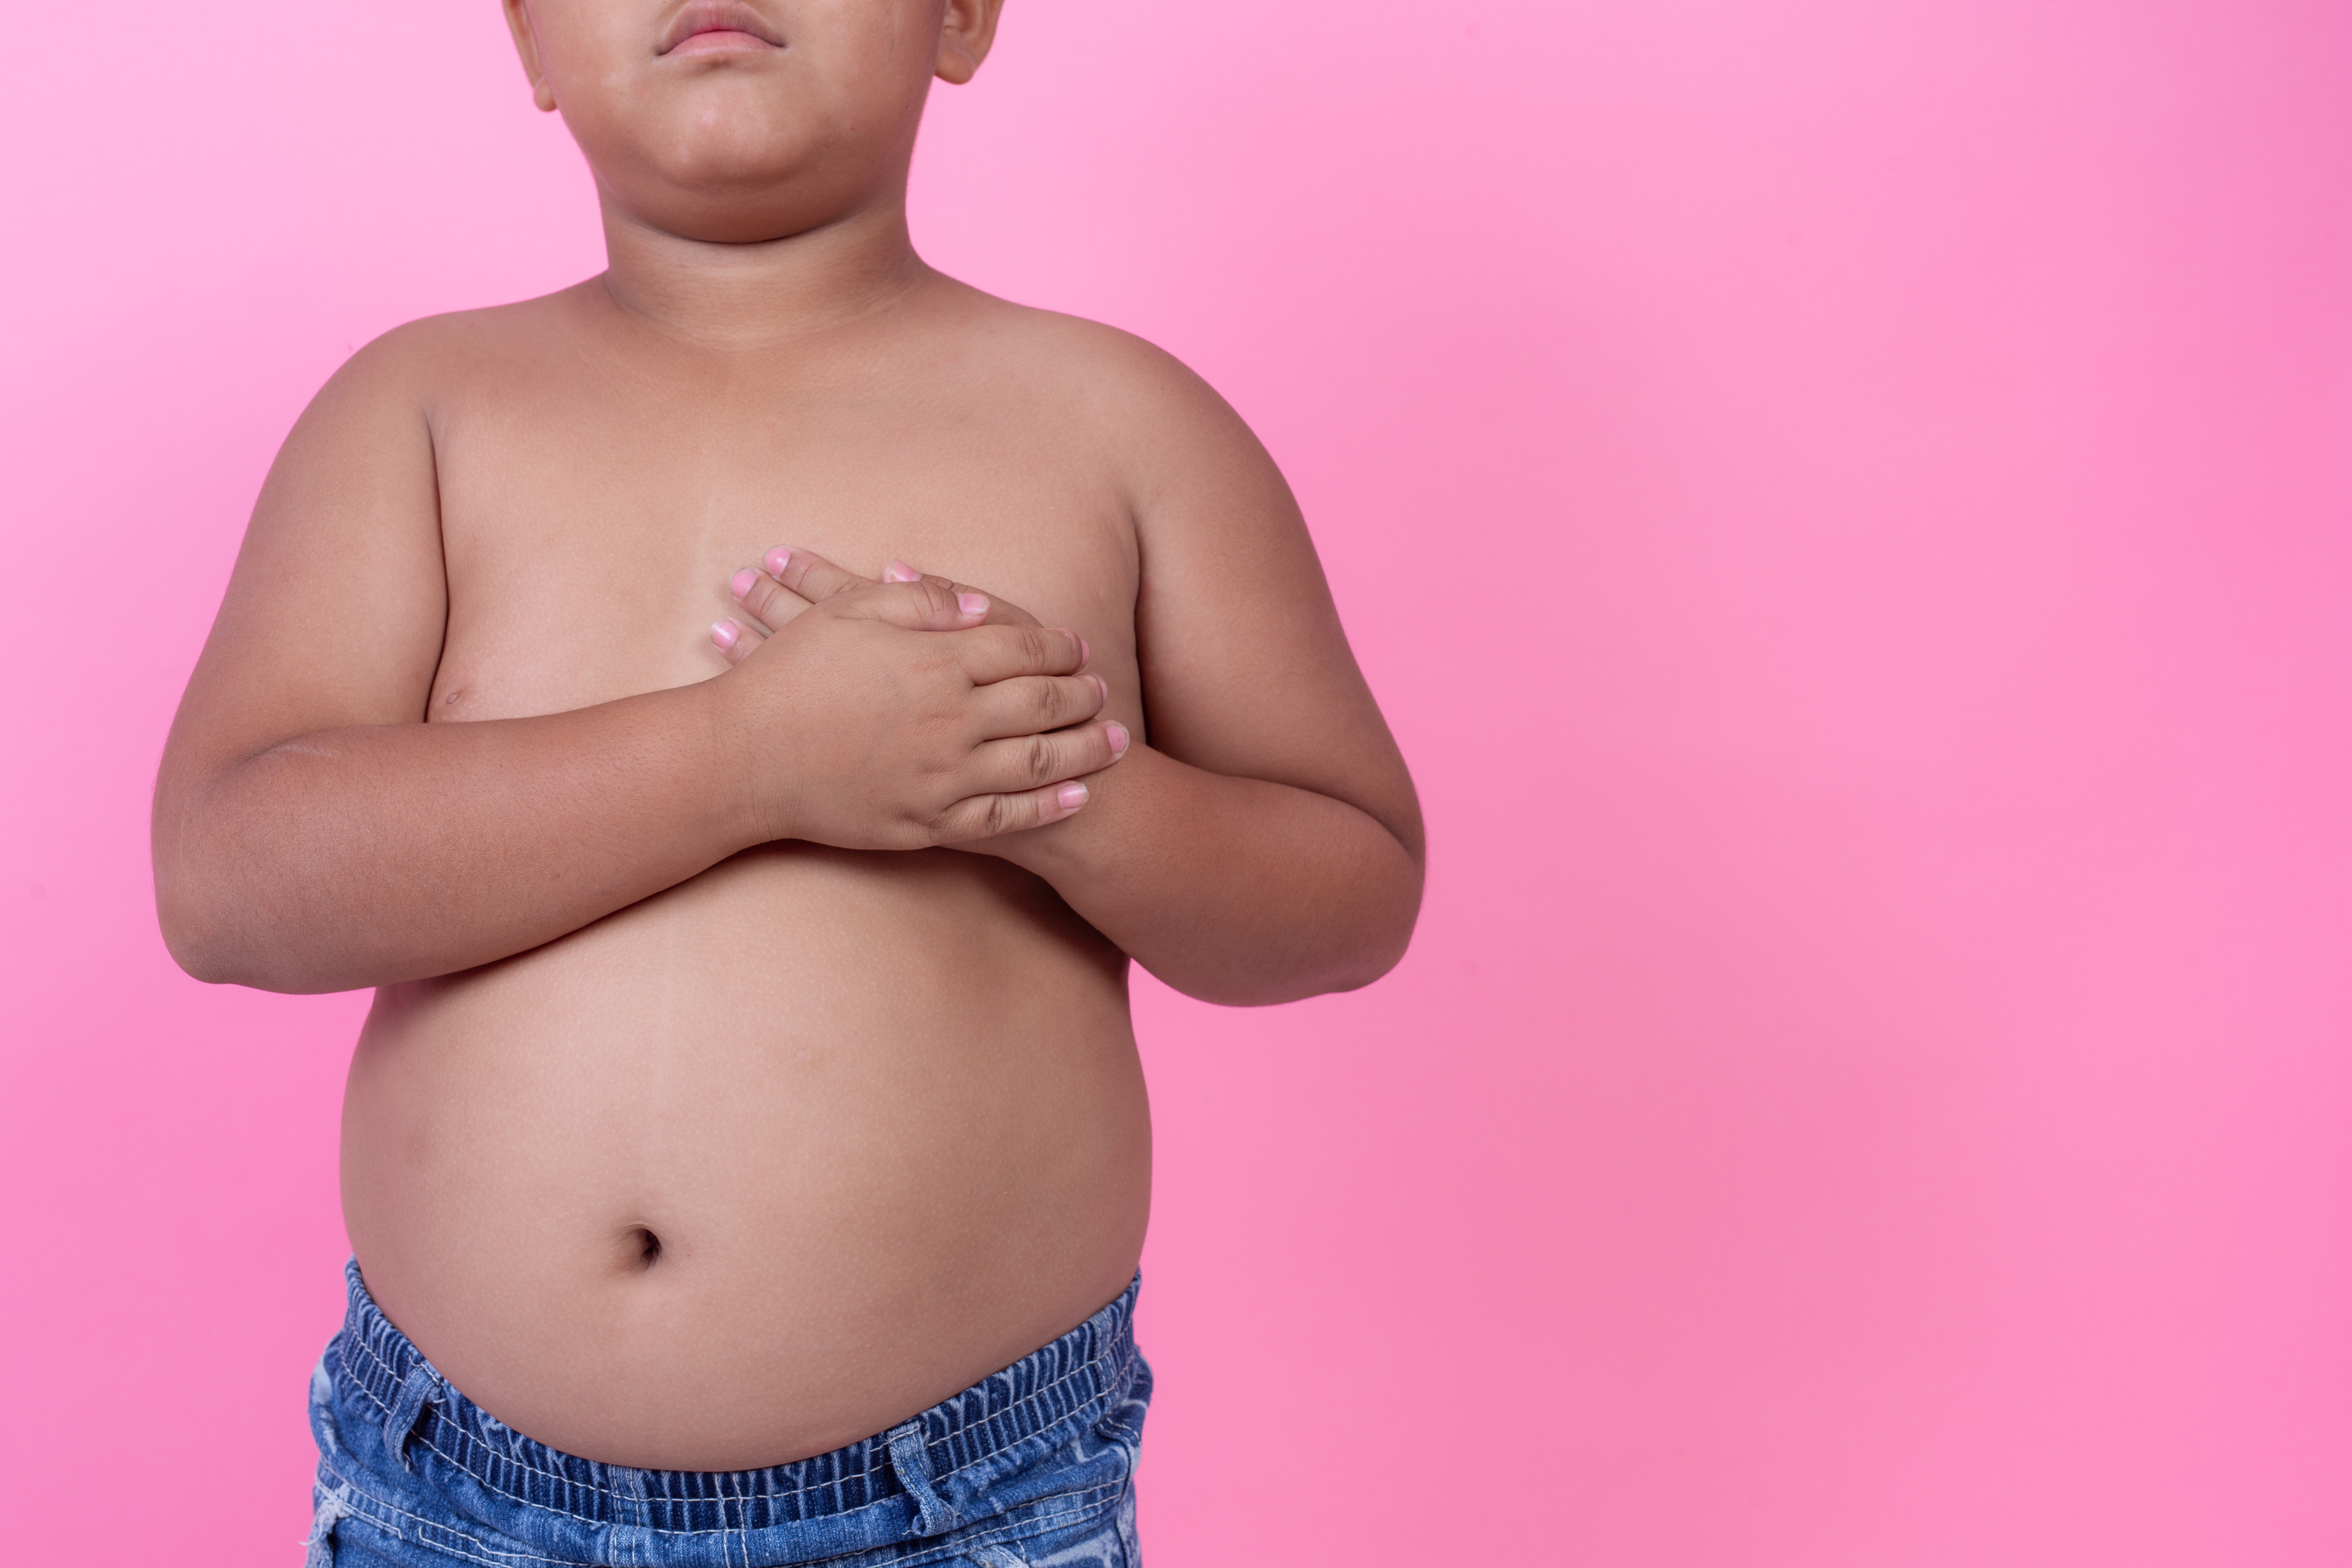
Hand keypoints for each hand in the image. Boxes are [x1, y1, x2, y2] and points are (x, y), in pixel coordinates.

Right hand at [709, 548, 1129, 848]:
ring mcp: (941, 775)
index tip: (1077, 647)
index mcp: (935, 662)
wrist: (741, 759)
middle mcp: (950, 719)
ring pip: (1037, 762)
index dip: (1058, 646)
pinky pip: (1004, 815)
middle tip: (1107, 692)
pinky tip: (1076, 794)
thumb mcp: (847, 614)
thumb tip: (980, 606)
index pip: (1022, 650)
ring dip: (1085, 750)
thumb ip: (918, 603)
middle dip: (1083, 695)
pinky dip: (1048, 804)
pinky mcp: (927, 820)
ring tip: (1116, 742)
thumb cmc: (788, 676)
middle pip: (1042, 703)